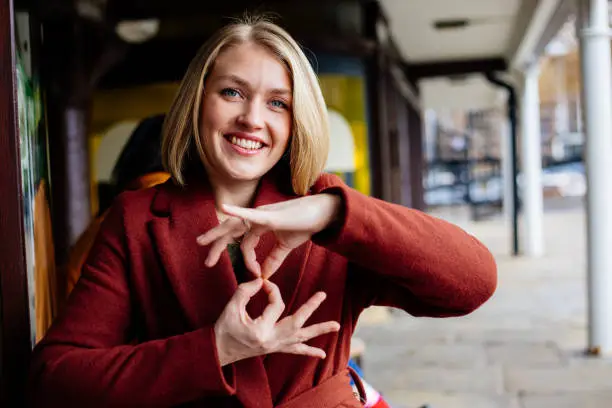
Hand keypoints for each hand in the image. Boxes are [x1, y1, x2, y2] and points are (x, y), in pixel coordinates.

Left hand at [197, 194, 341, 277]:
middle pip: (231, 232)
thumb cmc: (304, 226)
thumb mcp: (285, 246)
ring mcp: (261, 215)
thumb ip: (273, 260)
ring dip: (217, 234)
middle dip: (217, 245)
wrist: (321, 214)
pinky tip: (224, 208)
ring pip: (233, 225)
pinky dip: (236, 212)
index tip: (256, 275)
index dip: (248, 261)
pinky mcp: (269, 215)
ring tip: (201, 242)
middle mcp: (256, 218)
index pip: (245, 244)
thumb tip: (264, 276)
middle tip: (207, 262)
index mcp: (260, 225)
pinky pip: (249, 215)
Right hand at [214, 278, 339, 365]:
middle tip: (322, 295)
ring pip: (301, 338)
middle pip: (296, 322)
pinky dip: (309, 351)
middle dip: (310, 307)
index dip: (271, 290)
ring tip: (337, 326)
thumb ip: (245, 291)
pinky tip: (322, 354)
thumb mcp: (231, 307)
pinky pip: (295, 351)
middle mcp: (271, 340)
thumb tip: (261, 281)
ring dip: (319, 330)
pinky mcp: (276, 349)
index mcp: (260, 330)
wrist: (220, 351)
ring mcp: (275, 347)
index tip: (263, 283)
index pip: (275, 304)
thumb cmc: (224, 328)